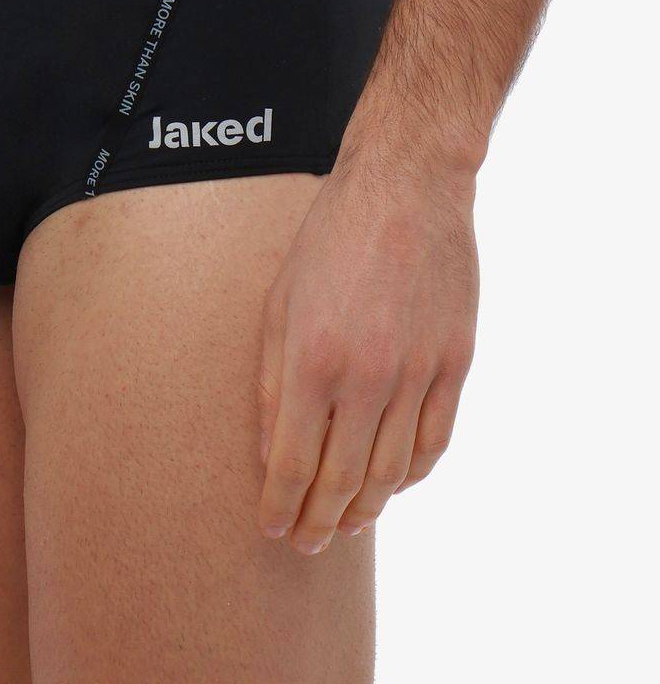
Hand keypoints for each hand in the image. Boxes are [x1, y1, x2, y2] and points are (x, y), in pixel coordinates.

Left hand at [257, 146, 478, 554]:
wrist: (405, 187)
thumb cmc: (330, 240)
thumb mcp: (279, 303)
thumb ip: (274, 382)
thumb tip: (272, 453)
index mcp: (313, 359)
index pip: (292, 464)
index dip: (280, 507)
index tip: (273, 529)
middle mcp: (368, 375)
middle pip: (342, 480)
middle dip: (319, 522)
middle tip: (306, 542)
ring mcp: (419, 371)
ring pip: (392, 471)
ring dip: (366, 508)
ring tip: (347, 524)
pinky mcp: (456, 361)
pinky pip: (436, 440)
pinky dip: (412, 473)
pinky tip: (393, 483)